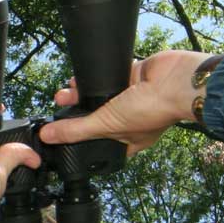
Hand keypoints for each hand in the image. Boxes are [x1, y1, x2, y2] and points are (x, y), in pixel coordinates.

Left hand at [37, 49, 216, 154]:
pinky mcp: (132, 76)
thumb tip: (47, 136)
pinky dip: (94, 77)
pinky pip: (109, 77)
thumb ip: (75, 130)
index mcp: (128, 141)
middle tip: (58, 108)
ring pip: (100, 97)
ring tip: (62, 93)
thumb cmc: (153, 110)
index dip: (81, 142)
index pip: (99, 146)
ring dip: (81, 94)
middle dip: (76, 114)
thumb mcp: (107, 125)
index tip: (61, 137)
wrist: (175, 80)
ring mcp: (131, 98)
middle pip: (96, 118)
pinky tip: (79, 77)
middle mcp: (130, 121)